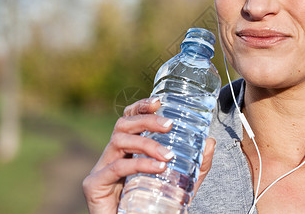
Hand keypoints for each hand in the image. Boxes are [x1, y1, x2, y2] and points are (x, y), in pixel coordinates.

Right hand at [82, 97, 216, 213]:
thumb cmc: (154, 207)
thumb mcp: (181, 184)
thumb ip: (195, 166)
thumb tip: (210, 142)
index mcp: (128, 150)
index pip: (129, 120)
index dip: (141, 107)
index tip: (159, 102)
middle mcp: (112, 155)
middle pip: (123, 124)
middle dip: (147, 120)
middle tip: (169, 125)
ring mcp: (101, 169)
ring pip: (119, 141)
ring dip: (146, 144)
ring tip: (168, 156)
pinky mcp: (94, 184)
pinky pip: (116, 167)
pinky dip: (139, 164)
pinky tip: (158, 168)